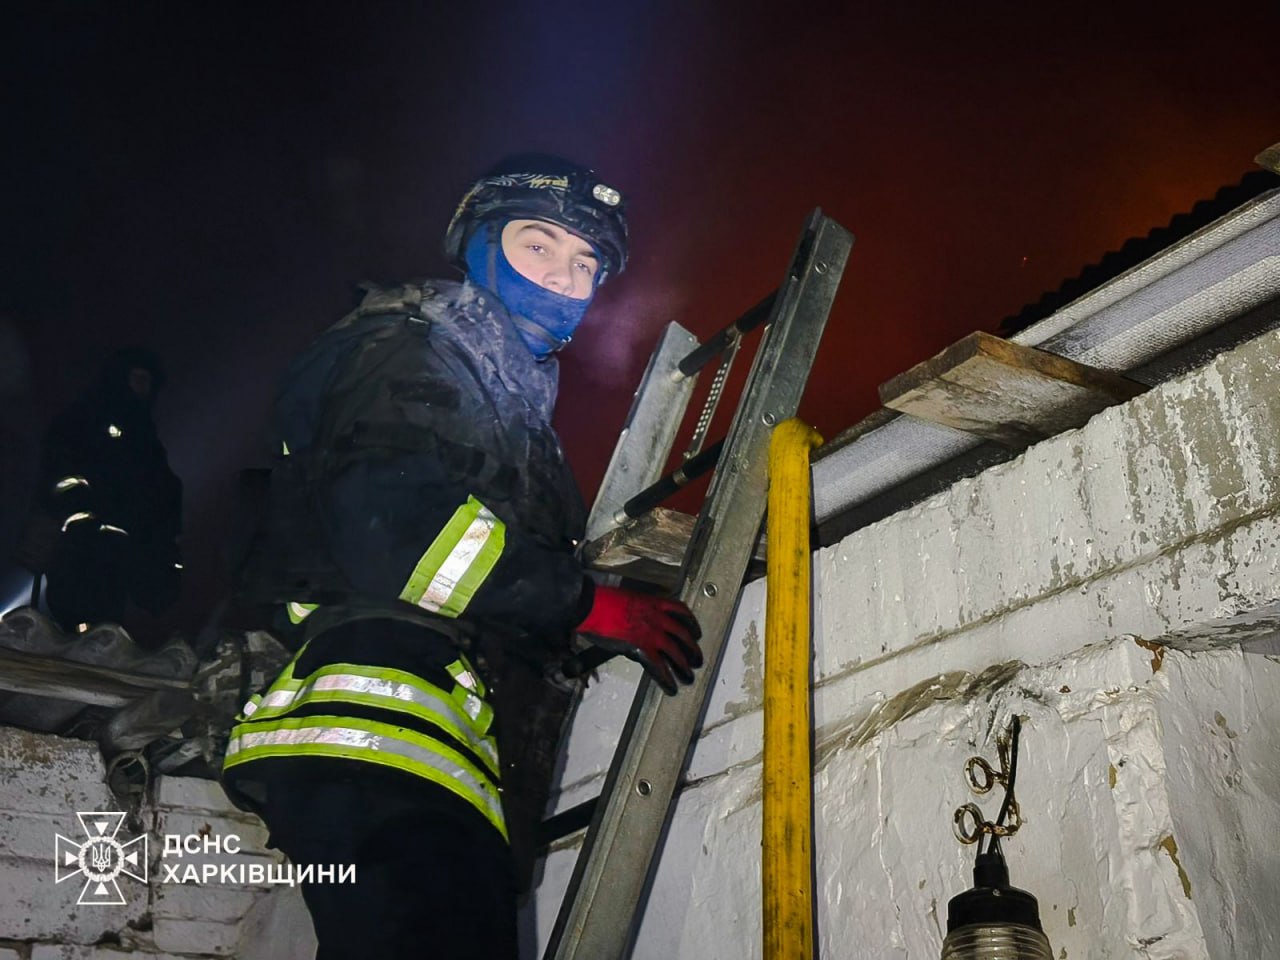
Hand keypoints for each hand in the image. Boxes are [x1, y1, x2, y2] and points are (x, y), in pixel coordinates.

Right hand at [576, 585, 702, 694]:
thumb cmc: (602, 601)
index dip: (691, 624)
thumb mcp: (627, 599)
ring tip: (688, 677)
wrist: (592, 605)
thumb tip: (637, 620)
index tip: (696, 632)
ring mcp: (652, 633)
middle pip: (684, 635)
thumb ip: (638, 610)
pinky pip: (659, 667)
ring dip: (684, 667)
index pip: (681, 612)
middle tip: (697, 659)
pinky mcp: (642, 648)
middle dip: (692, 649)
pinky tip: (671, 687)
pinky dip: (667, 679)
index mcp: (654, 603)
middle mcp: (658, 618)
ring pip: (676, 653)